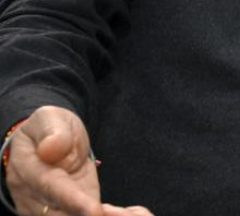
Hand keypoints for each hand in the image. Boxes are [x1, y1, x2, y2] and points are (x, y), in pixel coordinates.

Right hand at [4, 106, 153, 215]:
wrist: (46, 143)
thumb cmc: (50, 128)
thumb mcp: (49, 119)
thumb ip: (51, 132)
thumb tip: (50, 149)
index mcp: (27, 169)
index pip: (50, 188)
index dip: (72, 200)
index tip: (94, 210)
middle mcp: (32, 196)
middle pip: (59, 214)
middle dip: (88, 215)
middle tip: (119, 214)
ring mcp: (45, 208)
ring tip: (126, 214)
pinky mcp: (65, 211)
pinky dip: (103, 215)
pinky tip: (123, 213)